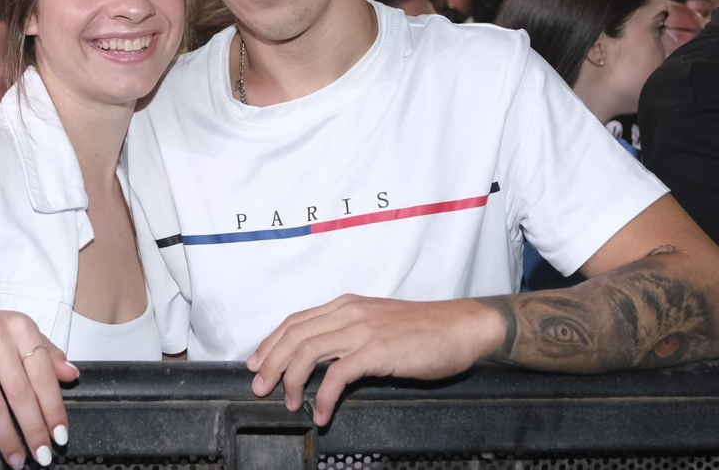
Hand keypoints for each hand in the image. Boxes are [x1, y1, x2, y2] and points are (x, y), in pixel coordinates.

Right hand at [0, 307, 79, 468]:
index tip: (60, 435)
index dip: (53, 408)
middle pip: (20, 393)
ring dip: (6, 437)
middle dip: (33, 430)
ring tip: (16, 459)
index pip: (43, 374)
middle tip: (42, 456)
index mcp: (20, 328)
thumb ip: (47, 354)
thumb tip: (72, 374)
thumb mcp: (19, 333)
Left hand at [246, 295, 501, 425]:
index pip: (295, 321)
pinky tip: (323, 413)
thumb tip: (325, 359)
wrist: (461, 327)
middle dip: (270, 363)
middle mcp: (348, 312)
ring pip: (307, 351)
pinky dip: (324, 396)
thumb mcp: (378, 324)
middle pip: (293, 335)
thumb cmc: (425, 330)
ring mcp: (361, 329)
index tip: (257, 363)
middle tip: (259, 388)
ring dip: (290, 380)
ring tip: (288, 403)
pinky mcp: (376, 350)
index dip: (271, 343)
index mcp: (346, 305)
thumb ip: (350, 334)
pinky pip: (337, 374)